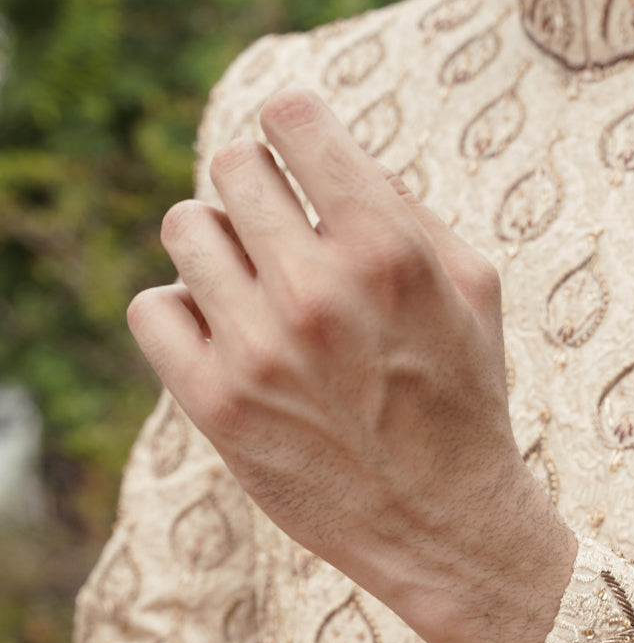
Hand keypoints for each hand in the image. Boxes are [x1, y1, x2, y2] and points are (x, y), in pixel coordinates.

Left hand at [127, 88, 575, 642]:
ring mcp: (260, 349)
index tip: (299, 160)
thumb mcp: (471, 286)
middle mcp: (318, 291)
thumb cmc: (461, 396)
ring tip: (255, 290)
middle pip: (232, 167)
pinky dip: (181, 312)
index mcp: (387, 249)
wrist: (445, 525)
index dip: (293, 129)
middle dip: (258, 192)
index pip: (292, 118)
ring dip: (218, 248)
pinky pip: (153, 308)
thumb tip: (321, 146)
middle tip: (284, 239)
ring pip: (185, 229)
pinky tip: (224, 335)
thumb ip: (401, 204)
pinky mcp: (217, 404)